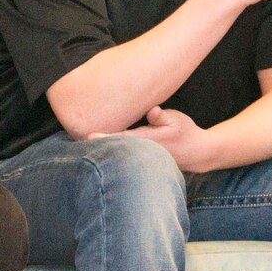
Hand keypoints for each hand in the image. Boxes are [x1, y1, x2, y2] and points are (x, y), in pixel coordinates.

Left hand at [89, 106, 213, 171]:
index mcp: (148, 141)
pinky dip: (111, 151)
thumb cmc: (185, 132)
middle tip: (73, 136)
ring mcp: (141, 159)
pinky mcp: (141, 160)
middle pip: (116, 149)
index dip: (105, 137)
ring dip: (102, 149)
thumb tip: (152, 111)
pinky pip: (124, 155)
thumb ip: (163, 116)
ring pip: (119, 154)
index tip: (89, 136)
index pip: (122, 139)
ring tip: (79, 141)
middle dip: (97, 144)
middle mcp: (142, 152)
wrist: (197, 153)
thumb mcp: (177, 120)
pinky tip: (97, 146)